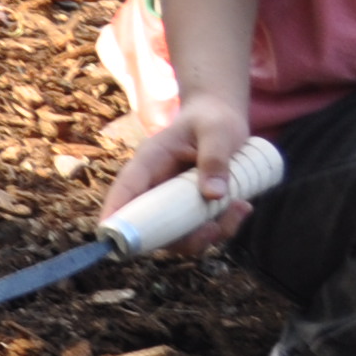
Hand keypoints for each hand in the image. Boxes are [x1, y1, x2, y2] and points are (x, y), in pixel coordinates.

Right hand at [98, 92, 254, 251]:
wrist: (221, 117)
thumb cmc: (212, 118)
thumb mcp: (216, 132)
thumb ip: (214, 159)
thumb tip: (213, 195)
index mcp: (149, 162)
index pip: (126, 191)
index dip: (116, 216)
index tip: (112, 238)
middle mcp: (155, 186)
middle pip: (152, 226)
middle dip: (184, 238)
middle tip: (214, 229)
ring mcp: (173, 200)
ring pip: (179, 234)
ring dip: (209, 234)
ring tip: (239, 208)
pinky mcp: (192, 207)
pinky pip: (200, 230)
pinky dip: (223, 226)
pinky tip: (243, 207)